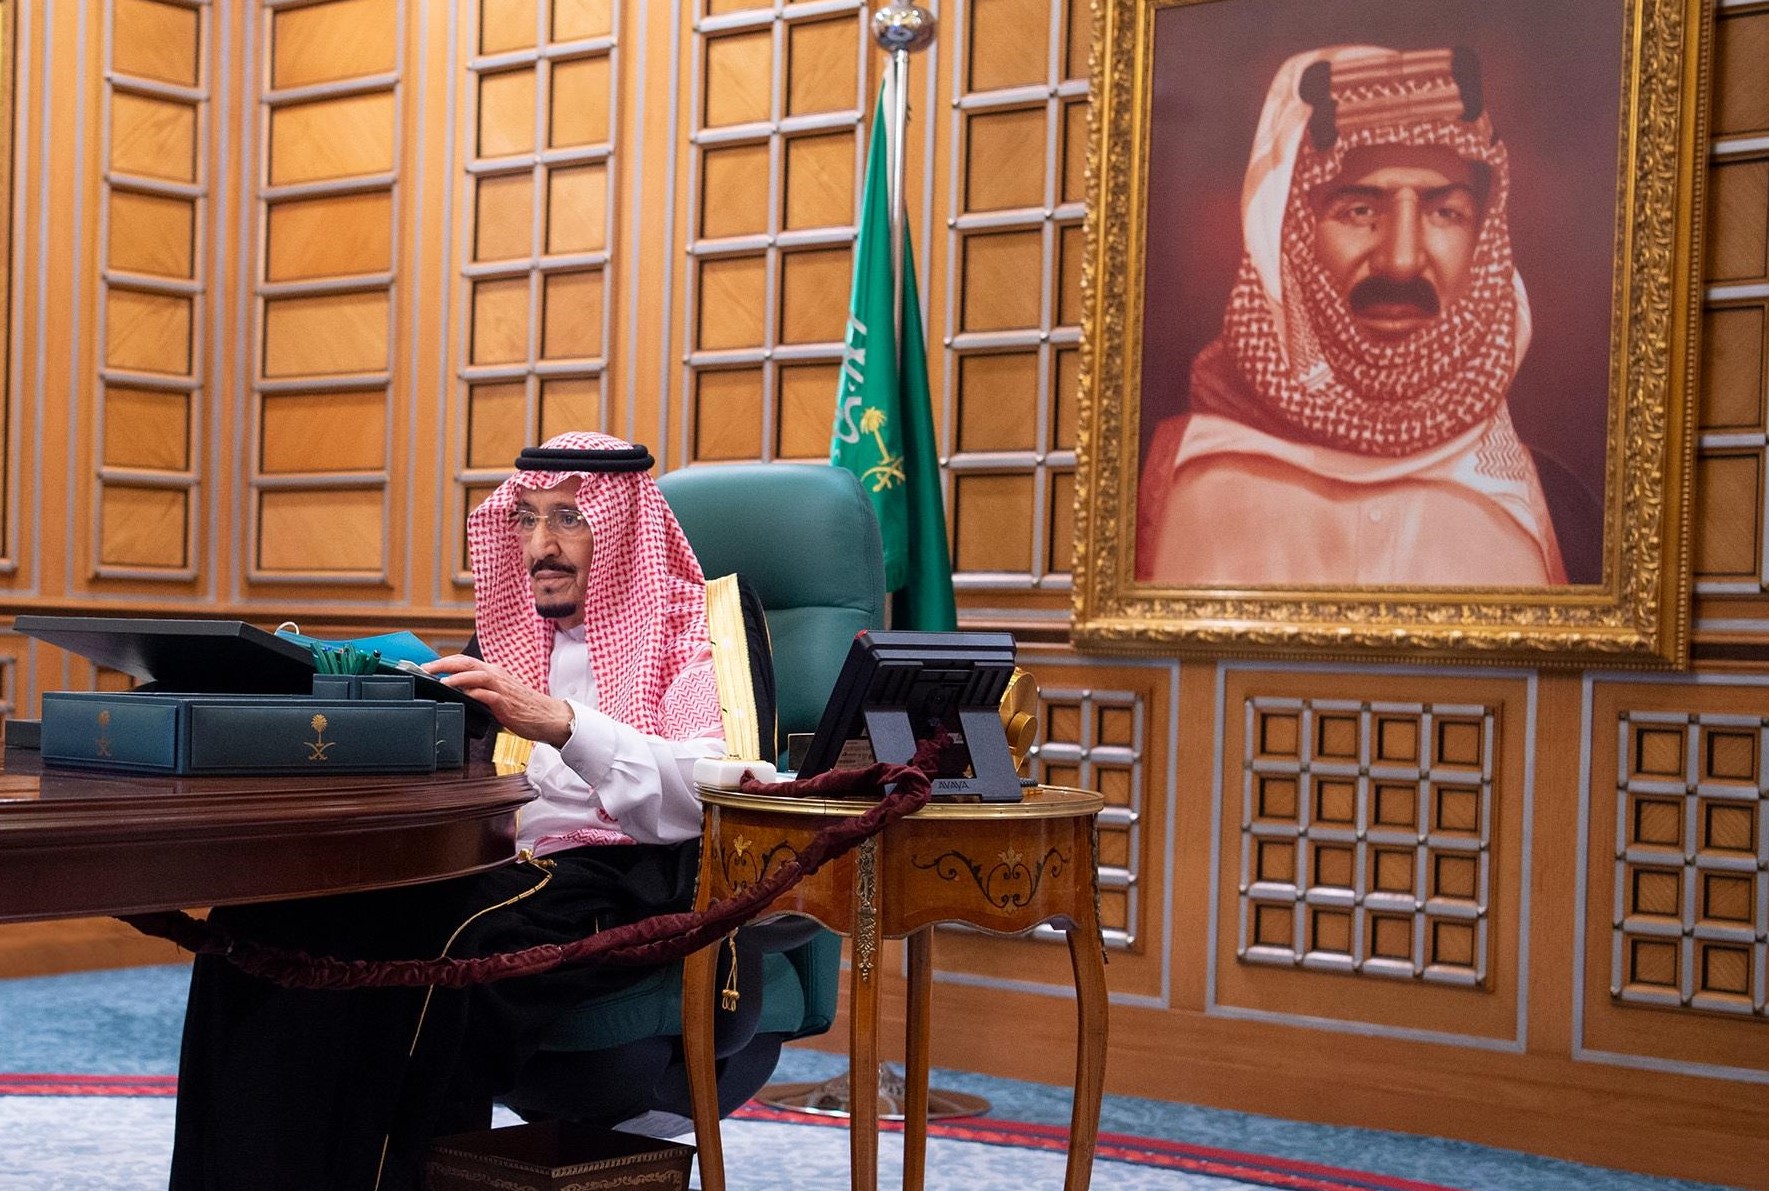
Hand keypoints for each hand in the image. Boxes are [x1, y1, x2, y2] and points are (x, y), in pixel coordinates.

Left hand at [423, 655, 573, 747]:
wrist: (546, 716)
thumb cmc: (523, 707)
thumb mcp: (499, 694)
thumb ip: (480, 691)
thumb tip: (458, 694)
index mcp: (493, 672)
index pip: (464, 661)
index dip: (444, 662)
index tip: (427, 667)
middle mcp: (496, 676)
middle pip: (466, 663)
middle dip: (443, 664)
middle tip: (425, 669)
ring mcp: (501, 688)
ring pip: (476, 675)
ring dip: (457, 677)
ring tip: (441, 681)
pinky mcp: (506, 703)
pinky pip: (488, 695)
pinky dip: (475, 694)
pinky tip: (464, 696)